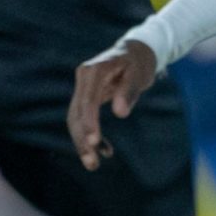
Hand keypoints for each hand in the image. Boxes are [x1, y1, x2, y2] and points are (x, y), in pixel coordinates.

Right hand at [68, 40, 160, 169]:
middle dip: (82, 140)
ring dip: (83, 142)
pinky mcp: (87, 97)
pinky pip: (84, 118)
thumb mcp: (139, 74)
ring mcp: (83, 88)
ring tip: (93, 165)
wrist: (136, 51)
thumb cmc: (139, 62)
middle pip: (77, 113)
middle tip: (92, 164)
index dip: (89, 123)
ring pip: (76, 119)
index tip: (93, 142)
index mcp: (93, 71)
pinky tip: (105, 150)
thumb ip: (129, 92)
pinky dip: (92, 135)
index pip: (87, 101)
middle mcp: (83, 78)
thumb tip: (120, 113)